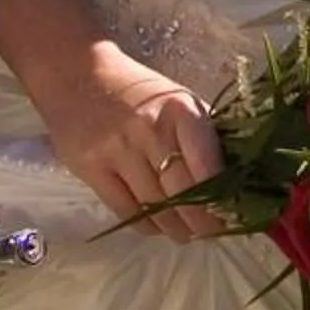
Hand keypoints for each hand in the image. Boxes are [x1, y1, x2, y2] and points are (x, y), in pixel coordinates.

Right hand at [26, 41, 225, 240]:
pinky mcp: (91, 169)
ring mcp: (118, 151)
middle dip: (202, 221)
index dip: (220, 196)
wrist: (78, 75)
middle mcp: (150, 130)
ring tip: (187, 234)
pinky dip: (146, 225)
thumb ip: (199, 136)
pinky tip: (157, 227)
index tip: (231, 213)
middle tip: (212, 233)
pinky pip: (125, 210)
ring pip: (155, 206)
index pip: (207, 162)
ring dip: (175, 229)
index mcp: (180, 110)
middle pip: (182, 191)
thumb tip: (229, 179)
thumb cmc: (138, 92)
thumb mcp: (177, 101)